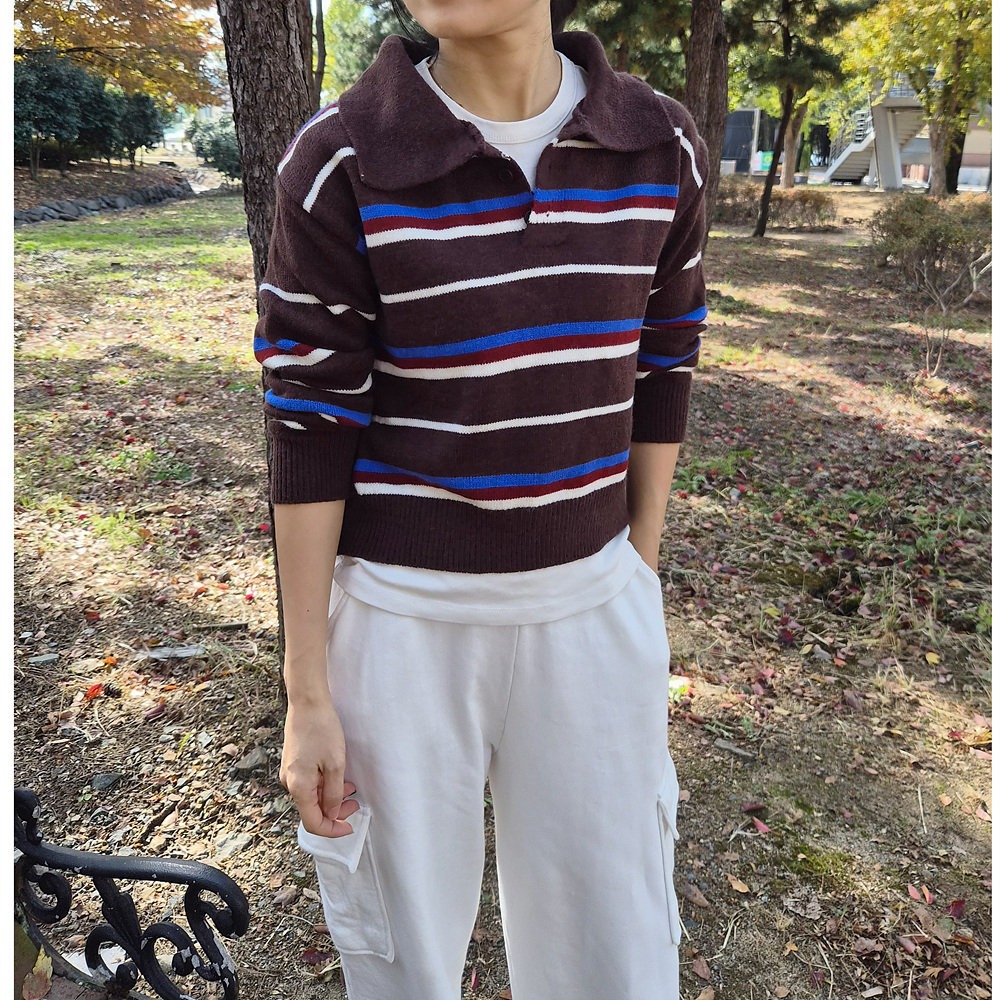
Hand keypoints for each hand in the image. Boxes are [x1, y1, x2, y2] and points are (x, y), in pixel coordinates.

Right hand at [280, 697, 359, 837]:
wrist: (307, 702)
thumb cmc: (322, 729)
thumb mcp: (335, 764)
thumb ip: (333, 793)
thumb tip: (331, 813)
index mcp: (298, 787)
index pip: (312, 823)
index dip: (331, 830)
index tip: (349, 827)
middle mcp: (290, 782)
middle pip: (312, 810)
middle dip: (334, 812)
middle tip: (355, 804)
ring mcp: (290, 772)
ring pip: (312, 796)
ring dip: (331, 797)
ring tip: (351, 788)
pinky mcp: (294, 762)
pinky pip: (309, 783)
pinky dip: (325, 785)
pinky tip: (339, 777)